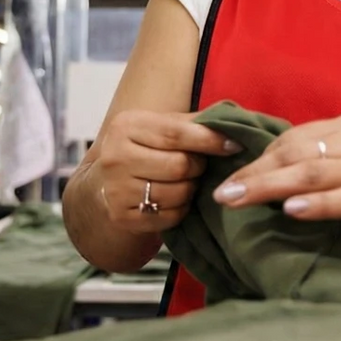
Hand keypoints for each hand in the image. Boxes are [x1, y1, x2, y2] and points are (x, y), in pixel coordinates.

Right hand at [88, 110, 239, 232]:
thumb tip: (233, 125)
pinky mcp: (121, 217)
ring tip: (186, 181)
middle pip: (179, 166)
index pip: (176, 133)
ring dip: (191, 189)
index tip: (234, 145)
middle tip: (199, 165)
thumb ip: (192, 123)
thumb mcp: (160, 127)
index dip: (210, 140)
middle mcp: (115, 157)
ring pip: (177, 193)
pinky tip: (175, 199)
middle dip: (198, 167)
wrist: (106, 182)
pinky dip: (181, 209)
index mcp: (126, 126)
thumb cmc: (144, 148)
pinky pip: (170, 216)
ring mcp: (116, 190)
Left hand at [212, 114, 340, 238]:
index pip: (294, 137)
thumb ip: (332, 154)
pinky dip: (315, 204)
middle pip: (294, 153)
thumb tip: (285, 170)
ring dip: (269, 187)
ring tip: (238, 200)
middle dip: (254, 173)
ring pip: (311, 174)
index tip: (234, 174)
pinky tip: (290, 211)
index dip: (261, 157)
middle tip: (221, 192)